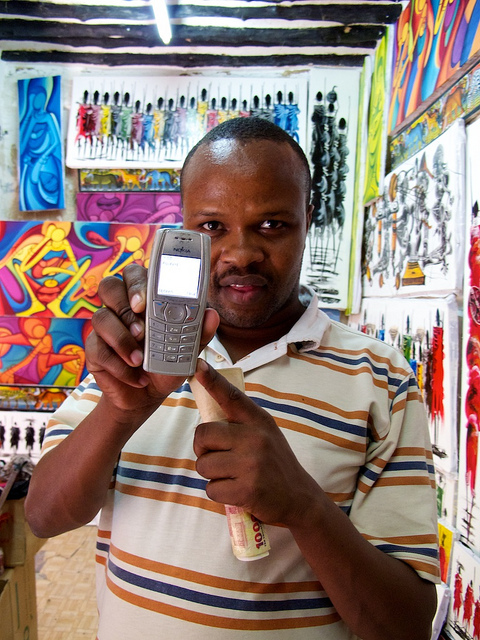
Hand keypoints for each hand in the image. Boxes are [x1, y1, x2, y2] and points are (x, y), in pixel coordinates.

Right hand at [86, 264, 218, 415]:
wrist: (147, 394)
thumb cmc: (167, 364)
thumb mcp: (187, 352)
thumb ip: (198, 332)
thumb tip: (212, 314)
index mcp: (145, 298)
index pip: (135, 274)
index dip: (137, 282)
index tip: (144, 302)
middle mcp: (122, 307)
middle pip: (109, 285)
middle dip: (123, 303)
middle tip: (139, 328)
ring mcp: (106, 326)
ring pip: (100, 317)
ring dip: (122, 339)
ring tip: (140, 360)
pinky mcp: (95, 348)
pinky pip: (97, 349)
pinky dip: (119, 366)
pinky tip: (136, 376)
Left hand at [193, 360, 319, 526]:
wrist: (300, 498)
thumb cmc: (275, 464)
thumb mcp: (265, 434)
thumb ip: (241, 424)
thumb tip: (208, 414)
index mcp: (259, 421)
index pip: (231, 397)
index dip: (212, 381)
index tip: (198, 366)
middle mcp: (255, 438)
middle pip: (203, 435)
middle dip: (202, 448)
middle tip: (215, 456)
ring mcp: (251, 464)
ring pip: (203, 465)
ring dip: (211, 474)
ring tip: (231, 475)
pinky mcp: (246, 490)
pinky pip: (211, 489)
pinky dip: (219, 493)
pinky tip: (236, 491)